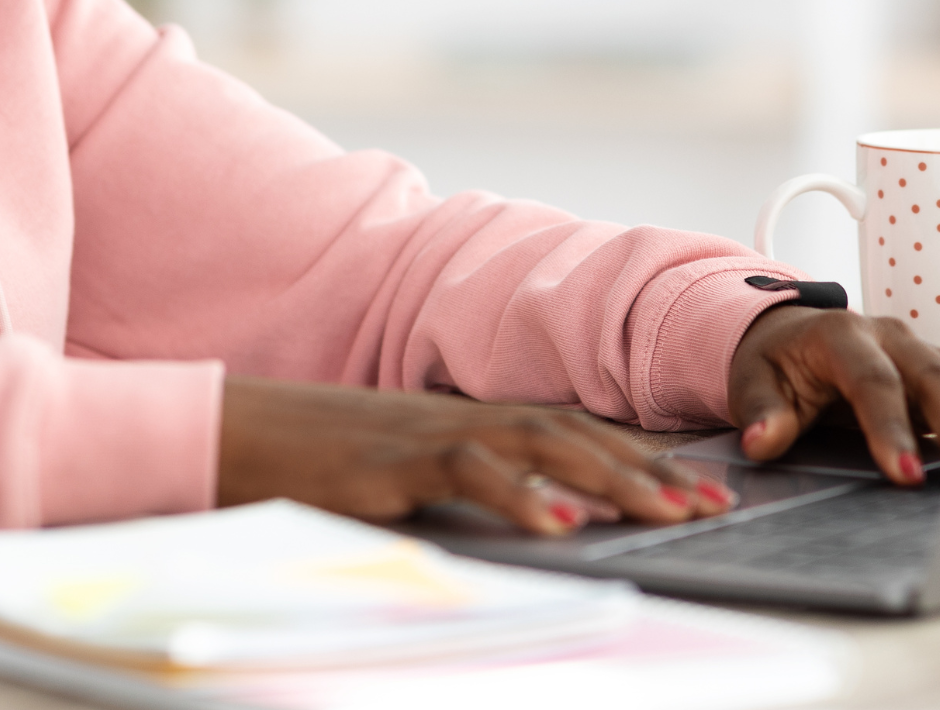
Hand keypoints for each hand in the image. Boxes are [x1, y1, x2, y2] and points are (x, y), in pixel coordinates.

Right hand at [216, 377, 731, 536]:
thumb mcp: (399, 472)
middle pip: (570, 433)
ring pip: (535, 444)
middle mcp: (456, 417)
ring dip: (608, 477)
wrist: (228, 430)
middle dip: (647, 468)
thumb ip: (459, 486)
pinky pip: (465, 471)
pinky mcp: (390, 461)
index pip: (568, 430)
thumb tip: (526, 517)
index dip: (636, 455)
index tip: (697, 486)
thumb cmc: (309, 460)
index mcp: (463, 419)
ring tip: (665, 511)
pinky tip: (560, 521)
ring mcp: (425, 434)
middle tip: (711, 504)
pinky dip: (518, 494)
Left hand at [727, 306, 939, 486]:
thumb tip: (763, 441)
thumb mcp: (752, 382)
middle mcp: (890, 336)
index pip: (873, 381)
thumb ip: (761, 412)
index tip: (904, 474)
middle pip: (936, 375)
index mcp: (840, 334)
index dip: (891, 428)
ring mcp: (921, 348)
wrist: (789, 336)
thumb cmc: (776, 364)